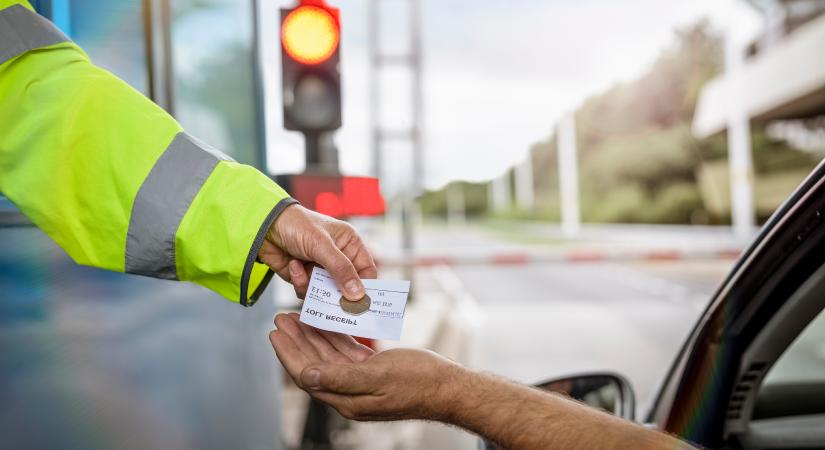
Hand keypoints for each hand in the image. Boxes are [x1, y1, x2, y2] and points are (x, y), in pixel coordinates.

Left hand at [258, 204, 376, 299]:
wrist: (263, 226)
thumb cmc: (297, 225)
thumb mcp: (322, 246)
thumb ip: (341, 270)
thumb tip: (358, 295)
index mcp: (349, 244)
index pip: (366, 271)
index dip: (365, 287)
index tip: (360, 304)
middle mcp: (338, 257)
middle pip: (347, 286)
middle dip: (337, 293)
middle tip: (332, 304)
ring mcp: (321, 268)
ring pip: (326, 292)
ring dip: (314, 287)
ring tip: (304, 272)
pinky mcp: (304, 277)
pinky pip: (308, 291)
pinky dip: (300, 282)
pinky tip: (293, 266)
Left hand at [269, 313, 462, 420]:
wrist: (449, 387)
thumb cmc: (419, 382)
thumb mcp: (379, 376)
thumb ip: (341, 377)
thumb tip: (308, 375)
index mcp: (347, 399)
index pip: (307, 375)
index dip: (289, 354)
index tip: (275, 333)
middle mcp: (349, 393)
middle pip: (313, 364)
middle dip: (296, 341)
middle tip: (281, 318)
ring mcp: (361, 382)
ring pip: (328, 357)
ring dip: (312, 337)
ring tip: (296, 317)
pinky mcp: (372, 372)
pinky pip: (346, 353)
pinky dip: (334, 338)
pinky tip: (327, 323)